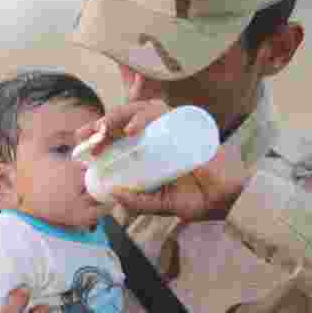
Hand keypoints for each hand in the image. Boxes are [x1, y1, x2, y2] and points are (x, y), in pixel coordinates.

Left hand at [76, 99, 252, 221]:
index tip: (83, 143)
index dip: (102, 134)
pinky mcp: (189, 124)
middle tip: (87, 135)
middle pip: (128, 117)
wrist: (228, 202)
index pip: (123, 133)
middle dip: (104, 122)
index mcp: (153, 148)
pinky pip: (163, 113)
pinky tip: (132, 129)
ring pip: (142, 108)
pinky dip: (145, 116)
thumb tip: (112, 193)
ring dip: (120, 116)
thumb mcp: (161, 204)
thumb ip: (138, 201)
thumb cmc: (198, 199)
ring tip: (105, 129)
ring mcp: (176, 126)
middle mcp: (162, 133)